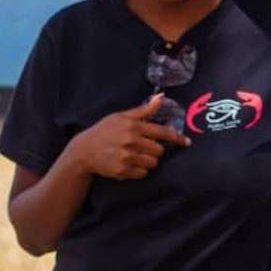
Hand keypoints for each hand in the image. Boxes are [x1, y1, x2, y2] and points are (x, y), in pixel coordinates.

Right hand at [69, 94, 189, 179]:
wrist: (83, 150)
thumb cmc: (104, 131)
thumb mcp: (122, 116)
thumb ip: (144, 110)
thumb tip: (162, 97)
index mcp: (133, 126)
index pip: (162, 132)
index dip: (177, 138)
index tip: (187, 142)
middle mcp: (131, 142)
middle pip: (159, 150)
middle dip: (155, 150)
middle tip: (144, 147)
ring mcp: (126, 157)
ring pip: (153, 163)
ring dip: (148, 160)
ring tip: (135, 155)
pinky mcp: (122, 170)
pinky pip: (143, 173)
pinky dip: (139, 170)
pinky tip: (129, 163)